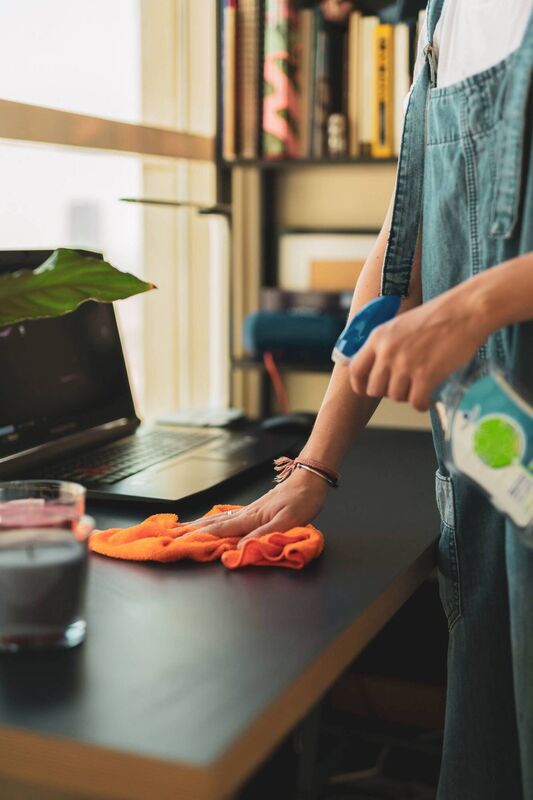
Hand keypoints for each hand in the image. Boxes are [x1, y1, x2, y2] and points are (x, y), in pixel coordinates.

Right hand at [181, 468, 328, 548]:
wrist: (311, 478)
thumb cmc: (302, 499)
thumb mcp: (287, 521)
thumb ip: (262, 535)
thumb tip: (238, 550)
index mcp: (251, 518)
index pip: (220, 531)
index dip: (200, 538)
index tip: (180, 542)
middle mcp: (247, 514)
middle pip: (214, 523)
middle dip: (193, 529)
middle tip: (173, 534)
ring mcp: (251, 510)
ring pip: (220, 519)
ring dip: (201, 524)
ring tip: (185, 527)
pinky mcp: (257, 509)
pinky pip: (230, 517)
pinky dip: (216, 520)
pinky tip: (214, 520)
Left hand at [348, 287, 487, 410]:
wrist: (466, 310)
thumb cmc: (438, 316)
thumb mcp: (401, 324)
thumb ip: (386, 344)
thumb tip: (379, 368)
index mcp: (379, 337)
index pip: (355, 369)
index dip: (360, 384)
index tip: (367, 390)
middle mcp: (388, 351)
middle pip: (374, 389)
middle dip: (387, 392)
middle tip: (403, 387)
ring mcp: (406, 363)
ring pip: (395, 397)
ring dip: (407, 397)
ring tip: (419, 389)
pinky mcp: (426, 374)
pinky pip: (415, 402)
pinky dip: (421, 404)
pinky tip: (428, 399)